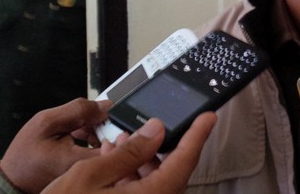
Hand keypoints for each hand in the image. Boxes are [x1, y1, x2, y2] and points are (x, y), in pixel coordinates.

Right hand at [0, 98, 109, 192]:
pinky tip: (79, 136)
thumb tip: (105, 105)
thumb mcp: (46, 123)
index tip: (104, 114)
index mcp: (81, 162)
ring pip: (109, 148)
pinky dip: (94, 142)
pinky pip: (100, 155)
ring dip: (100, 133)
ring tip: (78, 127)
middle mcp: (90, 173)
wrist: (13, 177)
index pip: (117, 143)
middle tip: (87, 119)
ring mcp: (90, 176)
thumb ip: (77, 111)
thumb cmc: (25, 154)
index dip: (116, 125)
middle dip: (107, 126)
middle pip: (116, 145)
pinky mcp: (88, 175)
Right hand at [42, 112, 216, 193]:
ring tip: (118, 141)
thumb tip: (156, 130)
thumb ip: (128, 152)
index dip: (197, 135)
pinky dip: (130, 177)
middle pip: (170, 172)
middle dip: (157, 146)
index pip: (185, 160)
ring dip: (140, 160)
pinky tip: (110, 161)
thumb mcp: (91, 175)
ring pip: (154, 183)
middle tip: (146, 127)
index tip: (208, 117)